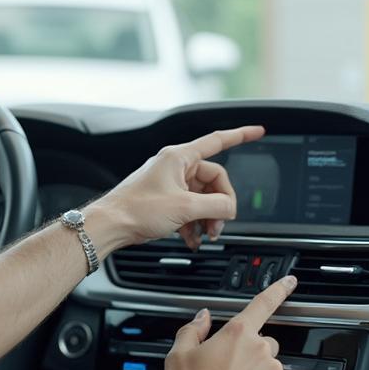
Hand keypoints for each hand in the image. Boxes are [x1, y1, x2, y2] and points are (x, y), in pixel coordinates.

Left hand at [94, 126, 263, 250]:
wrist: (110, 225)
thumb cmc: (136, 209)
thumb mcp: (185, 208)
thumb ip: (216, 206)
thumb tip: (230, 208)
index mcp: (179, 157)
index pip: (217, 141)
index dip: (240, 135)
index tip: (258, 130)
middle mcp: (174, 167)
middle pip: (212, 181)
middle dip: (219, 206)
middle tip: (218, 226)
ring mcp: (168, 184)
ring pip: (201, 198)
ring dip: (207, 218)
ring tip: (205, 235)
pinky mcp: (163, 200)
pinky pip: (188, 208)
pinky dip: (193, 224)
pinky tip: (192, 239)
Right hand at [162, 276, 296, 369]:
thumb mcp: (178, 355)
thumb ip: (193, 329)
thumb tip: (203, 317)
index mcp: (236, 334)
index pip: (263, 303)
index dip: (278, 289)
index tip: (290, 281)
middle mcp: (260, 350)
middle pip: (263, 343)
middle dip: (250, 354)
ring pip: (270, 369)